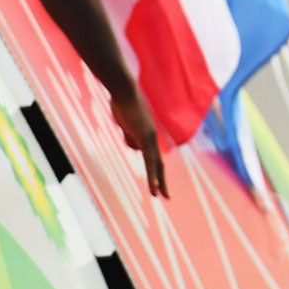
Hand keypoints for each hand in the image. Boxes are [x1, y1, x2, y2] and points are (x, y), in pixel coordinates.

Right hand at [109, 83, 166, 198]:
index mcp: (147, 136)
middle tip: (166, 197)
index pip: (154, 158)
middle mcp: (152, 137)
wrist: (123, 91)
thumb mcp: (126, 125)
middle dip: (162, 181)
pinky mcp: (145, 136)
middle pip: (159, 163)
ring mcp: (150, 137)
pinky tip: (153, 182)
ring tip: (159, 196)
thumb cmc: (122, 104)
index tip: (158, 184)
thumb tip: (136, 148)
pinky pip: (149, 158)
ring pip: (155, 163)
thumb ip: (131, 136)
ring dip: (157, 181)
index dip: (156, 172)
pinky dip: (151, 172)